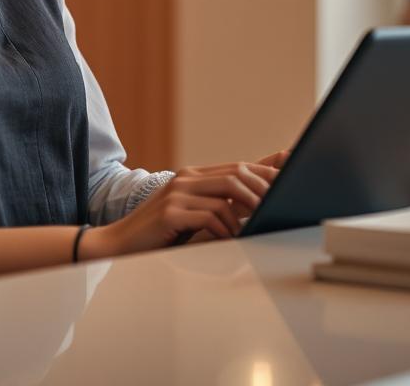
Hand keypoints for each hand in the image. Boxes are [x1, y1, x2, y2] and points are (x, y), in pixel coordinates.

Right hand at [84, 149, 291, 258]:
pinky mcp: (170, 213)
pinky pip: (209, 216)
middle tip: (280, 205)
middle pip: (235, 175)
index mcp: (193, 176)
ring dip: (247, 211)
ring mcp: (176, 193)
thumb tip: (253, 204)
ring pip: (226, 193)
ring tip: (257, 224)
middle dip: (263, 189)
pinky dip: (225, 229)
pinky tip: (229, 239)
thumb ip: (218, 205)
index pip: (237, 167)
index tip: (289, 177)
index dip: (264, 171)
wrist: (120, 243)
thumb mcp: (193, 214)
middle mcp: (186, 178)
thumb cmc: (160, 233)